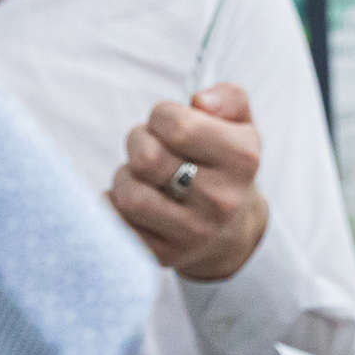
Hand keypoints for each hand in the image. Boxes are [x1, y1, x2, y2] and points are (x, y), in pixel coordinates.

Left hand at [110, 83, 269, 280]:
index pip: (176, 125)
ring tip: (141, 176)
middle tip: (149, 146)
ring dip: (124, 177)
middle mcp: (222, 199)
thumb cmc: (224, 165)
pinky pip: (114, 223)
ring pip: (129, 195)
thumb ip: (227, 98)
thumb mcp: (240, 125)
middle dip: (138, 142)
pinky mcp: (164, 256)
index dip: (162, 115)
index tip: (169, 124)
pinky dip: (111, 205)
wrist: (229, 231)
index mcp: (242, 158)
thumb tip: (201, 101)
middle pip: (147, 158)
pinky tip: (129, 201)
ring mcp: (193, 233)